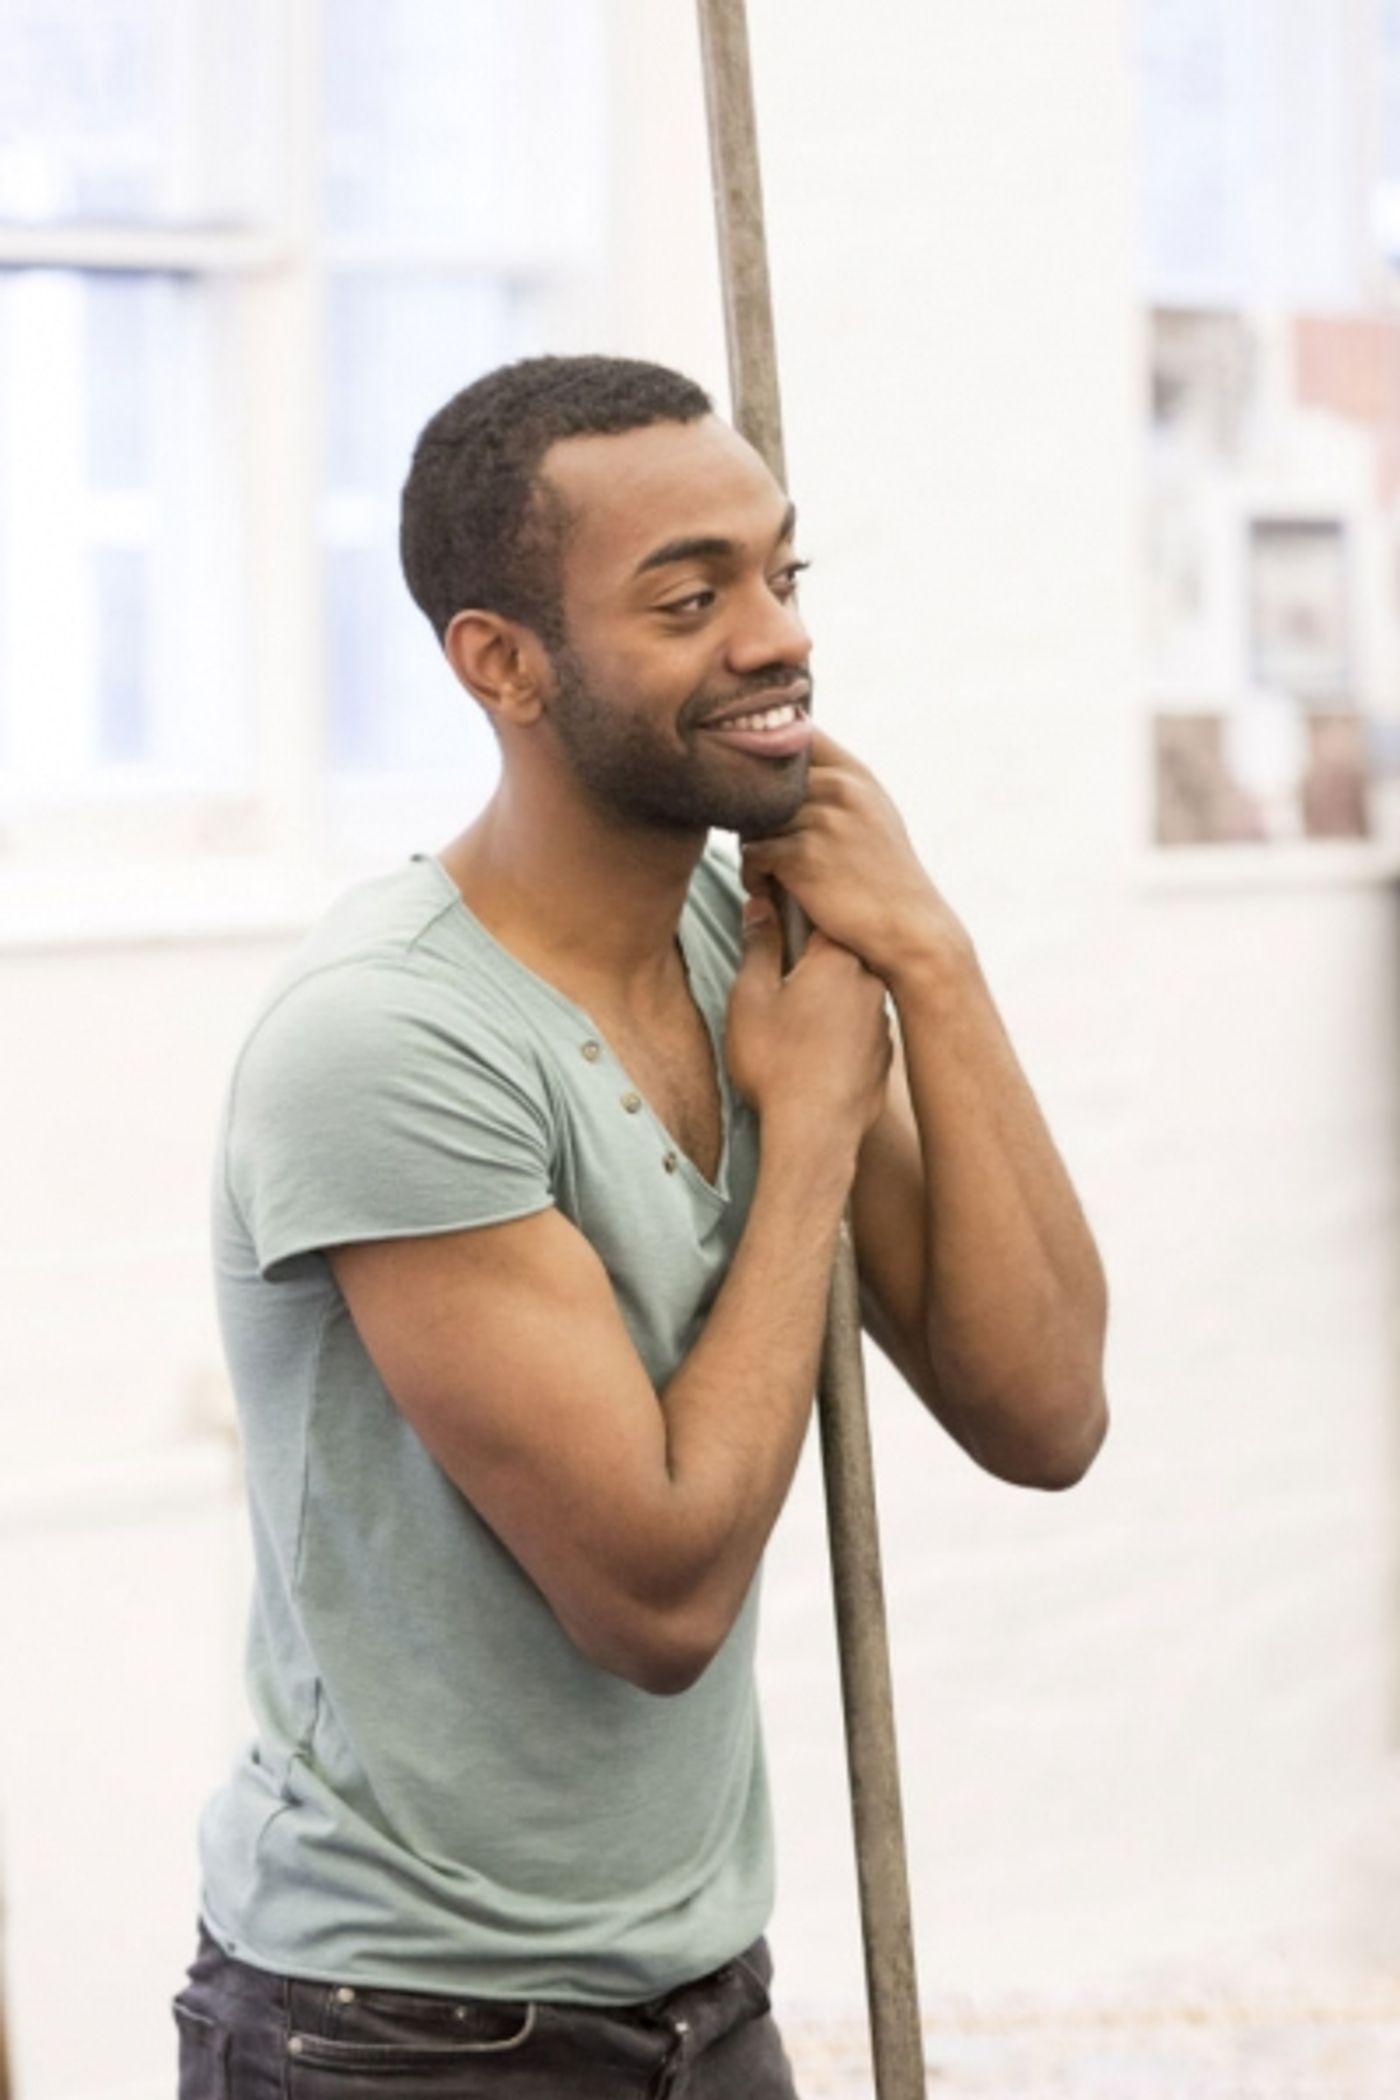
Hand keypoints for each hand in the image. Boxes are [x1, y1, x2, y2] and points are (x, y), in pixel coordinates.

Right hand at [726, 894, 891, 1155]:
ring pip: (850, 993)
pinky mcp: (885, 1054)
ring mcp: (883, 1020)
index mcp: (838, 957)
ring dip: (826, 999)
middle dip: (809, 961)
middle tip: (779, 984)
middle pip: (838, 954)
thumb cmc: (776, 1062)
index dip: (793, 915)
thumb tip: (761, 907)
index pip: (820, 915)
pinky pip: (859, 1029)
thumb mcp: (751, 997)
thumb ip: (759, 946)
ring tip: (795, 1028)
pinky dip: (840, 1033)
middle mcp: (871, 981)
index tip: (774, 924)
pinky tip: (814, 1055)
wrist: (815, 1131)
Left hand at [740, 728, 969, 987]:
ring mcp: (822, 820)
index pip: (797, 734)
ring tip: (767, 872)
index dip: (767, 753)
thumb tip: (783, 767)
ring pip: (752, 818)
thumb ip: (835, 786)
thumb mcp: (870, 814)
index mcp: (854, 773)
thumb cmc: (883, 876)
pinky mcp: (804, 855)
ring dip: (751, 846)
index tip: (757, 785)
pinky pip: (752, 853)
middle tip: (759, 843)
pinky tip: (768, 889)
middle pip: (762, 780)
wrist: (908, 927)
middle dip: (752, 812)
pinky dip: (753, 875)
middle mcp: (840, 788)